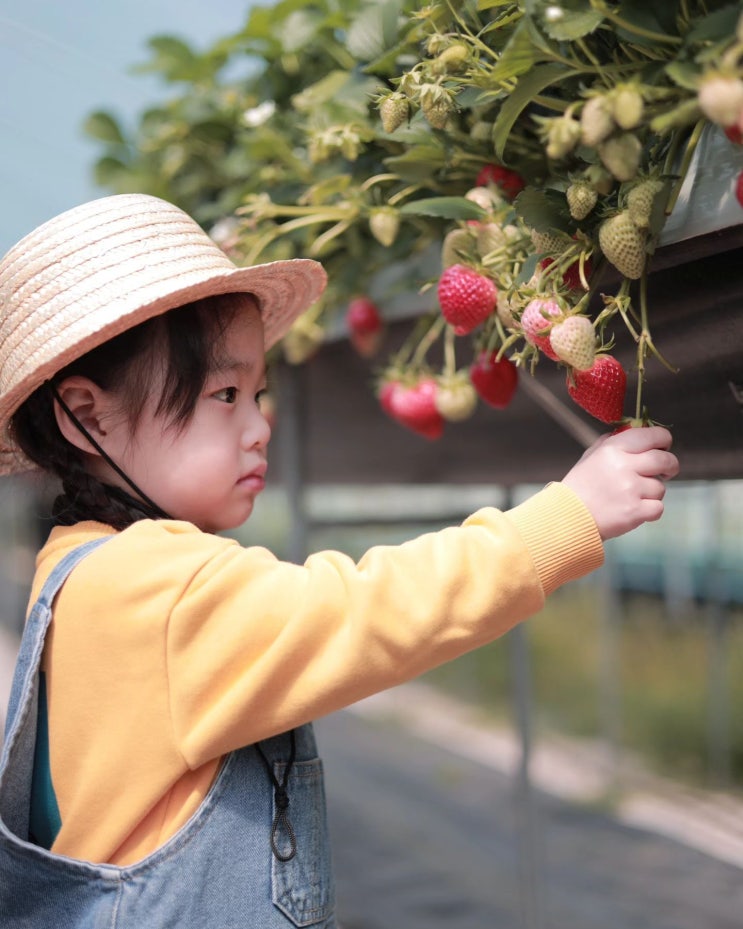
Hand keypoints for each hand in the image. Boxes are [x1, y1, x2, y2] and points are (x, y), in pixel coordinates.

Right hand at [561, 426, 678, 540]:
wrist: (568, 517)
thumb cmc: (579, 486)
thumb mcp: (590, 456)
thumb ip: (611, 441)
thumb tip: (634, 430)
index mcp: (613, 449)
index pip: (653, 435)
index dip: (664, 440)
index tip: (663, 447)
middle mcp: (624, 466)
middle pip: (665, 460)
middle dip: (670, 466)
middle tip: (666, 472)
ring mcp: (631, 489)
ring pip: (660, 487)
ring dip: (652, 493)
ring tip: (633, 497)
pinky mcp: (635, 511)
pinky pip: (658, 508)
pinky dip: (650, 511)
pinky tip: (635, 510)